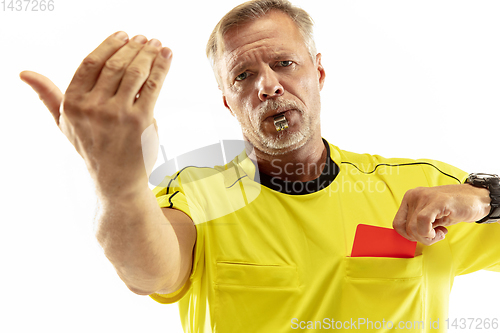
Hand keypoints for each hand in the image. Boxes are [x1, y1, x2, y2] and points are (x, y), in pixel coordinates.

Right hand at [20, 32, 171, 196]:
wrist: (116, 180)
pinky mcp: (141, 121)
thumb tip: (25, 74)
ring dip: (148, 54)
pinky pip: (152, 86)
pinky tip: (167, 55)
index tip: (123, 35)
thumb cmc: (91, 148)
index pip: (91, 63)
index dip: (109, 45)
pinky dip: (162, 67)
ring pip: (135, 73)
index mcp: (73, 103)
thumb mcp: (64, 123)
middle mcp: (93, 107)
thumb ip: (48, 96)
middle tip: (144, 38)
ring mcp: (118, 114)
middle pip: (115, 65)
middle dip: (133, 47)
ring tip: (156, 44)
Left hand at [392, 184, 490, 244]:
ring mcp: (424, 197)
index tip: (422, 236)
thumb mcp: (430, 216)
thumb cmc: (453, 209)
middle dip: (420, 238)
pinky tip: (442, 231)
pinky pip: (422, 222)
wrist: (477, 199)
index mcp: (409, 198)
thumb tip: (407, 238)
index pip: (397, 223)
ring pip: (413, 228)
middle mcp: (414, 195)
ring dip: (428, 238)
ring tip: (440, 232)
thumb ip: (416, 223)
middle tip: (435, 235)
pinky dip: (430, 233)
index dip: (408, 236)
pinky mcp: (437, 202)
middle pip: (405, 228)